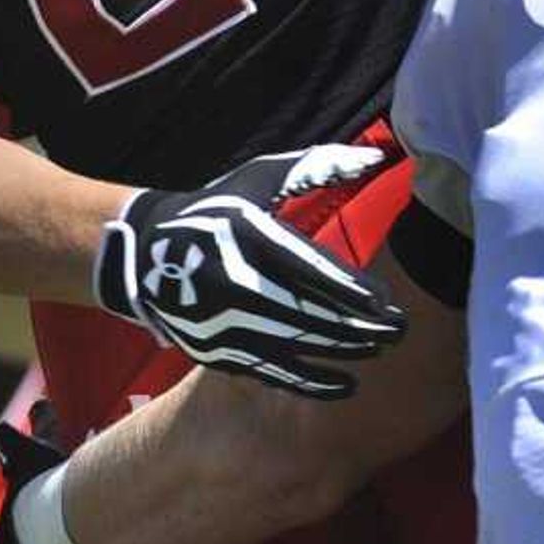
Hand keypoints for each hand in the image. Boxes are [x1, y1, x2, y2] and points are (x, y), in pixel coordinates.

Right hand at [94, 145, 406, 397]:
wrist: (146, 253)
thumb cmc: (216, 209)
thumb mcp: (258, 179)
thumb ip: (316, 167)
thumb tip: (373, 158)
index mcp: (247, 234)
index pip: (312, 270)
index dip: (353, 290)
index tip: (386, 303)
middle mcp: (235, 279)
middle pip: (310, 312)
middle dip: (361, 326)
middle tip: (397, 332)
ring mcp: (224, 319)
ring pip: (296, 345)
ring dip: (343, 353)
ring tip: (378, 351)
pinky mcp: (217, 349)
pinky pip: (272, 372)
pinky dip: (311, 382)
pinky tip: (343, 384)